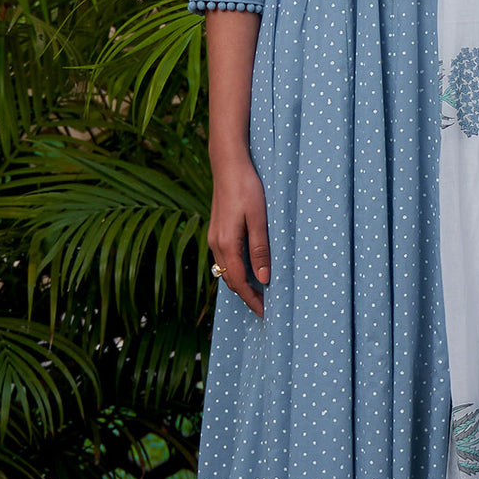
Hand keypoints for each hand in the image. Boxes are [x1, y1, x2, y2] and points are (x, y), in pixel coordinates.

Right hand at [209, 156, 269, 316]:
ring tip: (259, 292)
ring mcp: (214, 237)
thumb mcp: (259, 218)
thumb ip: (260, 249)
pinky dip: (236, 270)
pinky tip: (248, 269)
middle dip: (246, 295)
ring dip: (240, 283)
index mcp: (227, 243)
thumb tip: (264, 279)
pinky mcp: (216, 231)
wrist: (228, 165)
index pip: (239, 281)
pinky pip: (224, 259)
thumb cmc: (247, 188)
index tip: (265, 313)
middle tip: (265, 307)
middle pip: (230, 279)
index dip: (251, 299)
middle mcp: (216, 244)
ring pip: (226, 270)